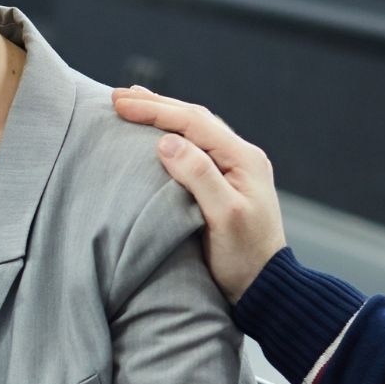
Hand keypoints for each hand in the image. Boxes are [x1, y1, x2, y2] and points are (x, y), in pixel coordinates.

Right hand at [111, 85, 287, 302]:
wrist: (266, 287)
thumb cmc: (244, 257)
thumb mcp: (223, 217)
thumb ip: (199, 176)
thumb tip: (167, 142)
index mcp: (243, 159)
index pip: (194, 122)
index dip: (155, 110)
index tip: (120, 104)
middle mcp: (241, 157)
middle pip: (194, 119)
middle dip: (156, 105)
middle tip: (118, 96)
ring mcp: (235, 169)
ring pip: (195, 130)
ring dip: (164, 115)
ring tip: (134, 103)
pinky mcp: (226, 182)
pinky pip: (196, 146)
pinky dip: (172, 134)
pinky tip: (158, 134)